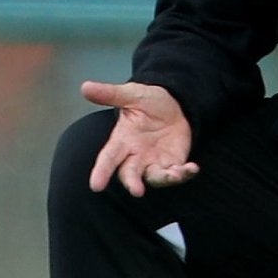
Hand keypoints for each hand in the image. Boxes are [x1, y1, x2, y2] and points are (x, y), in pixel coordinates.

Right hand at [82, 79, 195, 196]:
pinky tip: (192, 168)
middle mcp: (136, 155)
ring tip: (174, 174)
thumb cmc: (148, 102)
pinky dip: (184, 174)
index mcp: (123, 140)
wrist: (174, 104)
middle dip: (132, 183)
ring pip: (154, 177)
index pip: (109, 158)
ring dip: (163, 178)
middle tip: (136, 191)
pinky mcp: (173, 163)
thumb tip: (85, 86)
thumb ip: (110, 94)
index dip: (101, 171)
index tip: (95, 186)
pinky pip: (177, 174)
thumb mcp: (131, 94)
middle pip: (130, 174)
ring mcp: (154, 161)